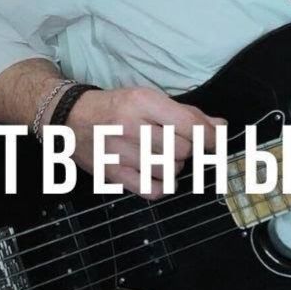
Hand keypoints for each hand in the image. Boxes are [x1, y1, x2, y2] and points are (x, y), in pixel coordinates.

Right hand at [63, 87, 224, 198]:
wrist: (69, 118)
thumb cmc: (116, 106)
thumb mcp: (149, 99)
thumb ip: (187, 113)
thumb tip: (221, 126)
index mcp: (143, 102)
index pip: (190, 125)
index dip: (210, 138)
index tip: (216, 143)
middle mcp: (131, 126)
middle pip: (182, 150)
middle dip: (187, 150)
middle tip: (177, 145)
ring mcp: (119, 152)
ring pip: (169, 171)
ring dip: (174, 167)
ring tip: (163, 158)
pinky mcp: (111, 174)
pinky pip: (150, 190)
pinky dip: (160, 186)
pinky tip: (156, 175)